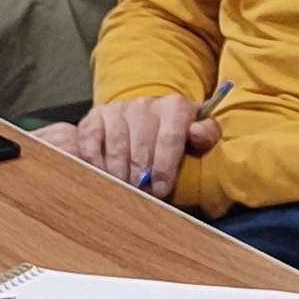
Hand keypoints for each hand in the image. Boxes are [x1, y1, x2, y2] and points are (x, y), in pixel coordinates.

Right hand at [78, 93, 211, 193]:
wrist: (148, 119)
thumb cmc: (177, 133)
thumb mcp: (201, 133)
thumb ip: (207, 134)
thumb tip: (196, 133)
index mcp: (175, 106)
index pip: (170, 138)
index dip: (165, 168)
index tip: (160, 189)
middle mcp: (145, 104)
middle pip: (141, 147)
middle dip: (141, 175)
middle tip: (140, 194)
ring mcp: (118, 109)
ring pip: (116, 145)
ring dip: (118, 172)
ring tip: (122, 188)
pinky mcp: (95, 117)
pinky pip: (90, 139)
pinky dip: (94, 160)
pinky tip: (100, 175)